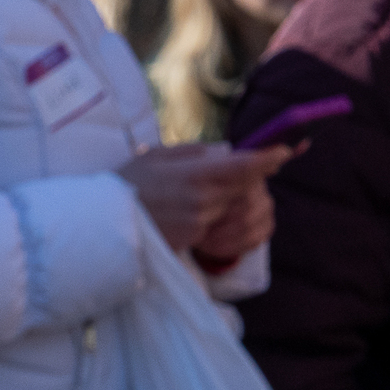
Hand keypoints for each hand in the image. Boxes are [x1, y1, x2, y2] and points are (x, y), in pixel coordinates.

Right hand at [121, 142, 291, 254]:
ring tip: (191, 191)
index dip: (267, 159)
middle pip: (241, 187)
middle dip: (243, 177)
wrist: (104, 220)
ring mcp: (201, 222)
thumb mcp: (155, 156)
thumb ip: (192, 153)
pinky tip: (182, 209)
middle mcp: (204, 200)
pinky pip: (213, 223)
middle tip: (232, 168)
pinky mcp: (194, 238)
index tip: (284, 151)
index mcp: (195, 175)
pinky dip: (207, 214)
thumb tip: (222, 153)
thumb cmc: (127, 183)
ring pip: (228, 206)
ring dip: (222, 197)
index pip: (243, 167)